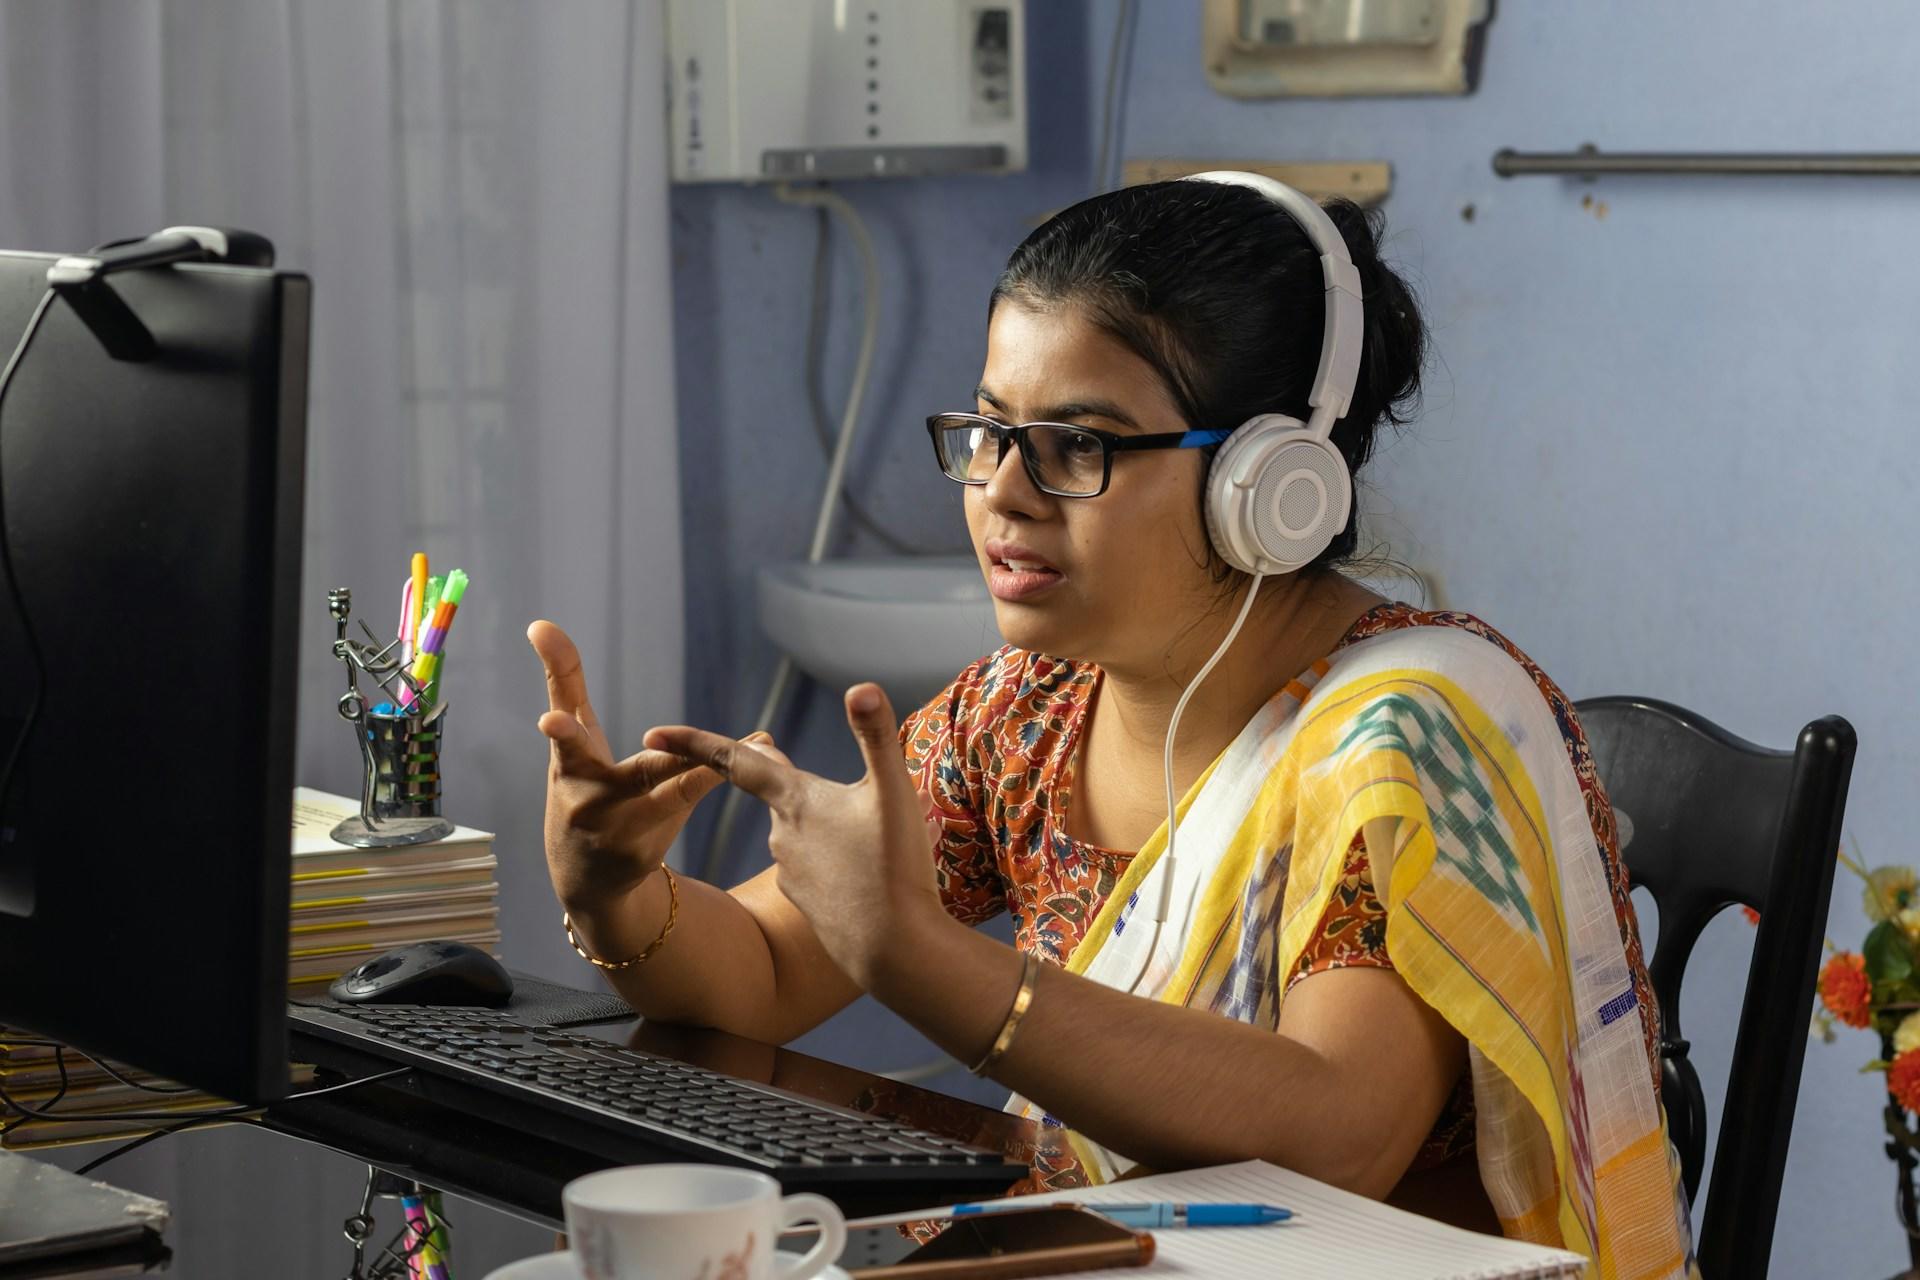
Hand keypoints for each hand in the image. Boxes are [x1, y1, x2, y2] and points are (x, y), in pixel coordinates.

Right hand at [529, 619, 759, 910]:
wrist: (588, 884)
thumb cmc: (582, 792)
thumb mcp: (570, 743)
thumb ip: (563, 682)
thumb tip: (540, 622)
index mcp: (568, 764)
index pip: (565, 725)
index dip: (559, 701)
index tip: (547, 696)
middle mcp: (588, 796)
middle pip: (617, 763)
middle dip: (639, 759)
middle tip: (597, 735)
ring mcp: (618, 826)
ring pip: (669, 785)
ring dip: (705, 762)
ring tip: (751, 743)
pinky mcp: (646, 847)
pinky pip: (690, 798)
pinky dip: (722, 772)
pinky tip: (761, 748)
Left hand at [643, 683, 946, 989]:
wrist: (894, 952)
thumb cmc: (894, 867)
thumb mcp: (892, 793)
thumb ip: (876, 736)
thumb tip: (860, 687)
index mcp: (796, 801)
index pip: (735, 761)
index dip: (694, 742)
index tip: (652, 733)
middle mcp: (782, 835)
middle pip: (774, 791)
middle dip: (777, 773)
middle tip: (774, 750)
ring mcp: (792, 872)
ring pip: (799, 830)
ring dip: (817, 820)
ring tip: (852, 820)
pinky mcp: (805, 902)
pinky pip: (813, 865)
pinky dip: (830, 857)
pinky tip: (856, 866)